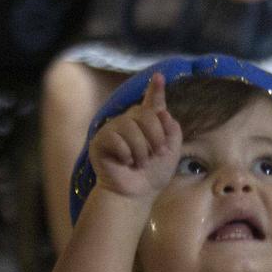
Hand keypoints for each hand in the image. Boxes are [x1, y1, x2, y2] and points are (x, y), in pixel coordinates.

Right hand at [88, 74, 181, 201]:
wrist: (136, 194)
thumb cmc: (153, 174)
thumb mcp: (171, 150)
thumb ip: (171, 128)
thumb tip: (162, 110)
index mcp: (147, 123)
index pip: (152, 102)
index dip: (156, 89)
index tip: (159, 76)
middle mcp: (129, 122)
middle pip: (145, 114)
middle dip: (156, 136)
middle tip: (157, 154)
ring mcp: (113, 130)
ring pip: (131, 127)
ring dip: (141, 150)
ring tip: (140, 163)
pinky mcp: (100, 141)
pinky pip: (117, 139)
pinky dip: (126, 154)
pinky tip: (125, 163)